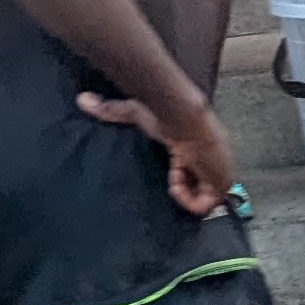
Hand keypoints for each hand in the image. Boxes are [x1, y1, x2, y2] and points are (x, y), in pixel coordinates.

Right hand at [76, 88, 234, 216]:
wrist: (185, 118)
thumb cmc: (167, 115)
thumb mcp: (135, 112)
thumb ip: (112, 109)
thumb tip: (83, 100)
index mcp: (199, 145)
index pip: (193, 169)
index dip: (178, 175)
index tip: (168, 170)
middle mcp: (213, 159)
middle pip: (200, 186)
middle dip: (182, 186)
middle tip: (171, 177)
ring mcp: (220, 172)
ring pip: (200, 197)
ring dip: (182, 191)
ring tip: (173, 178)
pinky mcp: (221, 184)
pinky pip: (204, 205)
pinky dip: (187, 200)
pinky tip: (178, 183)